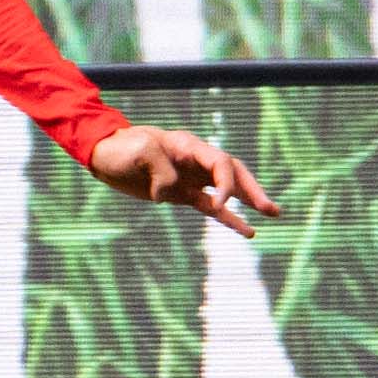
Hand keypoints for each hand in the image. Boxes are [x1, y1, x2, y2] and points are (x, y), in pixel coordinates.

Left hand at [84, 124, 278, 237]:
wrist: (104, 155)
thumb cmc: (122, 148)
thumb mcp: (140, 152)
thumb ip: (161, 171)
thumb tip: (171, 194)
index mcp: (190, 147)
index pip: (221, 164)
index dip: (227, 184)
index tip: (220, 203)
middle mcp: (196, 162)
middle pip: (234, 174)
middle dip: (253, 191)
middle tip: (271, 209)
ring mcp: (191, 179)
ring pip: (228, 192)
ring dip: (249, 203)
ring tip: (273, 214)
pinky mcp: (182, 195)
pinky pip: (211, 207)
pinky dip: (229, 218)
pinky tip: (247, 230)